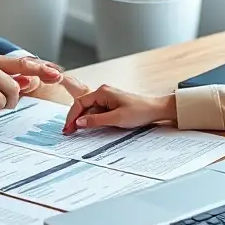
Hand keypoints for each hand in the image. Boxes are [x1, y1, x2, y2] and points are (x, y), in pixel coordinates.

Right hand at [62, 84, 176, 133]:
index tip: (68, 128)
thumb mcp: (116, 118)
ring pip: (89, 109)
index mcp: (102, 92)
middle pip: (82, 105)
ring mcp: (107, 98)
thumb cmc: (140, 111)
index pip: (80, 103)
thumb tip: (79, 123)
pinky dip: (91, 119)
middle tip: (69, 132)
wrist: (156, 109)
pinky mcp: (111, 104)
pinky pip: (97, 111)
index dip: (72, 116)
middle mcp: (103, 93)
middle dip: (75, 118)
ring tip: (76, 132)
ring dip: (83, 120)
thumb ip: (95, 120)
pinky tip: (89, 127)